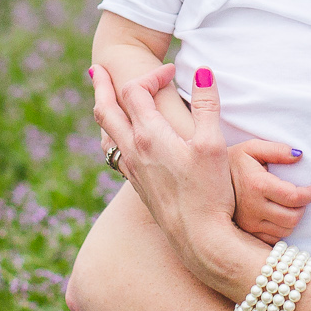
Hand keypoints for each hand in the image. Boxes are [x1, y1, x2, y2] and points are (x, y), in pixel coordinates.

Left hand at [89, 63, 246, 289]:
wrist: (200, 241)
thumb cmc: (209, 193)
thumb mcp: (212, 145)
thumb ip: (206, 105)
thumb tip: (203, 71)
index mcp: (149, 135)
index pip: (135, 91)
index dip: (150, 74)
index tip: (172, 72)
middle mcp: (134, 150)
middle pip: (106, 109)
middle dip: (102, 86)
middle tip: (97, 69)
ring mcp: (133, 170)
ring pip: (105, 133)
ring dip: (103, 110)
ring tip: (103, 99)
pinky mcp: (139, 186)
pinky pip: (114, 153)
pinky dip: (111, 135)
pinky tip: (120, 140)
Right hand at [228, 141, 310, 243]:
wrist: (203, 180)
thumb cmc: (232, 161)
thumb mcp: (252, 148)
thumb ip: (277, 150)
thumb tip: (299, 156)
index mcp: (257, 185)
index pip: (294, 197)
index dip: (309, 194)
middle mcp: (252, 208)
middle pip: (293, 218)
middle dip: (302, 207)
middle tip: (301, 197)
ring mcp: (248, 224)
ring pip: (285, 231)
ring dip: (292, 219)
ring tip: (288, 206)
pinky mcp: (246, 234)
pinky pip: (272, 240)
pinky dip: (279, 230)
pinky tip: (276, 217)